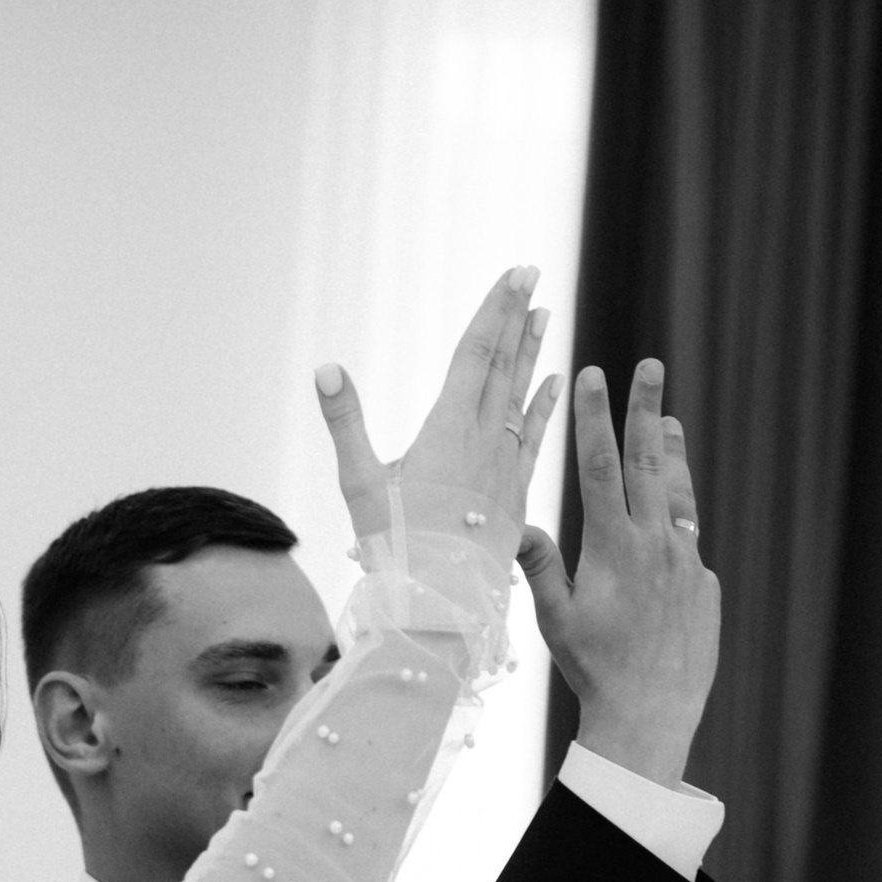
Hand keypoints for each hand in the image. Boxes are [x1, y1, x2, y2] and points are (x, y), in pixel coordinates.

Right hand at [314, 267, 564, 546]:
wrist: (438, 608)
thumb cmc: (392, 549)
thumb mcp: (360, 485)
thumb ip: (345, 422)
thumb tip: (324, 368)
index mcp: (450, 430)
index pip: (477, 354)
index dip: (496, 310)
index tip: (516, 273)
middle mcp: (486, 441)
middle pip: (503, 365)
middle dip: (516, 316)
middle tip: (531, 273)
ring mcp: (505, 467)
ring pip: (522, 395)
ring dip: (532, 352)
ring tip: (544, 313)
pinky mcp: (515, 494)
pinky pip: (536, 438)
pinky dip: (545, 406)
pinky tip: (557, 383)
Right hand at [520, 360, 720, 784]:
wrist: (650, 713)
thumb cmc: (593, 669)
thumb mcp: (556, 618)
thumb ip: (540, 565)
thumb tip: (515, 524)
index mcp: (613, 547)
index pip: (599, 466)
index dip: (595, 416)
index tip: (595, 373)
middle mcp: (655, 544)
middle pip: (649, 461)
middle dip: (645, 408)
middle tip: (650, 365)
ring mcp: (685, 561)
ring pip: (680, 492)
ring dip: (673, 452)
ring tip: (670, 419)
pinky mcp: (704, 583)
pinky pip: (688, 545)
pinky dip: (676, 526)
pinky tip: (666, 527)